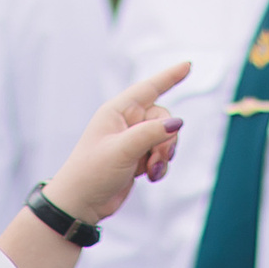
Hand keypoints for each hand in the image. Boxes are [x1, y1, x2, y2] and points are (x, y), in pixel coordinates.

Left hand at [43, 63, 190, 223]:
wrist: (80, 203)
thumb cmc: (91, 172)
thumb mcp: (122, 150)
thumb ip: (151, 134)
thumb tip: (177, 123)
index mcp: (117, 111)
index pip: (149, 88)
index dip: (169, 76)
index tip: (187, 64)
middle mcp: (125, 122)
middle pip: (163, 118)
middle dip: (167, 139)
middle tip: (157, 159)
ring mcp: (132, 140)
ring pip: (165, 138)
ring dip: (164, 155)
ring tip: (151, 172)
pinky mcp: (137, 157)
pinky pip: (160, 154)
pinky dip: (160, 165)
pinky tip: (150, 177)